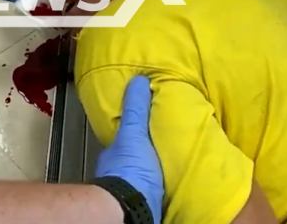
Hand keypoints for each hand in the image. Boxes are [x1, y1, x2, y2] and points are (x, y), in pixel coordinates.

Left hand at [95, 76, 163, 223]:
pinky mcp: (139, 206)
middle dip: (146, 153)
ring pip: (140, 176)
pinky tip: (171, 186)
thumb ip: (136, 110)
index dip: (136, 133)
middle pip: (133, 157)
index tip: (149, 129)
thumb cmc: (131, 169)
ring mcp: (125, 190)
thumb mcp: (135, 134)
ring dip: (152, 172)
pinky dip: (158, 188)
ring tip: (172, 167)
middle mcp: (115, 171)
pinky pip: (150, 192)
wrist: (132, 208)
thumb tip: (139, 79)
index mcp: (114, 153)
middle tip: (165, 148)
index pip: (126, 139)